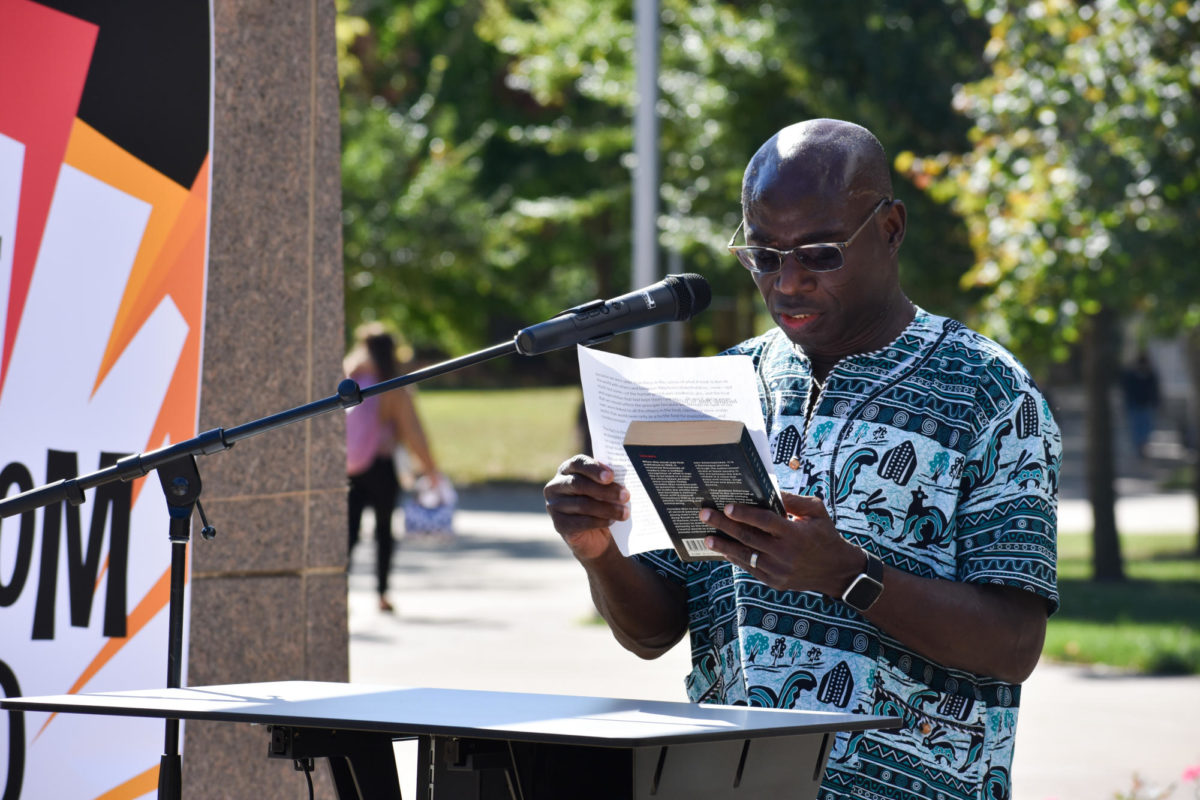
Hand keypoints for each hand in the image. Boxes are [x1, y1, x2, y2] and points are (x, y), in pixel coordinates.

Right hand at [543, 455, 629, 561]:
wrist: (594, 534)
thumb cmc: (600, 502)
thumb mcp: (604, 488)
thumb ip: (608, 481)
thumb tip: (622, 478)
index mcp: (567, 470)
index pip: (578, 463)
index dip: (594, 468)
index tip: (611, 476)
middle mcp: (556, 486)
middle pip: (579, 484)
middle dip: (605, 490)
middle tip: (625, 495)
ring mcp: (554, 506)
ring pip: (582, 504)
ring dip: (607, 508)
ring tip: (625, 513)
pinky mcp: (559, 525)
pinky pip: (581, 522)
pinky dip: (599, 521)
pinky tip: (611, 521)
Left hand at [699, 492, 860, 595]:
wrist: (836, 571)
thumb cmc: (825, 535)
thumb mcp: (816, 512)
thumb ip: (793, 501)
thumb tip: (768, 490)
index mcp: (795, 534)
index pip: (765, 522)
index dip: (745, 514)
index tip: (727, 507)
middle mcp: (785, 554)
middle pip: (748, 538)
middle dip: (724, 525)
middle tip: (704, 515)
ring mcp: (778, 570)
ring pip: (745, 556)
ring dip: (723, 545)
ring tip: (707, 537)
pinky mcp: (774, 582)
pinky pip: (750, 569)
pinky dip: (735, 558)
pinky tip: (724, 549)